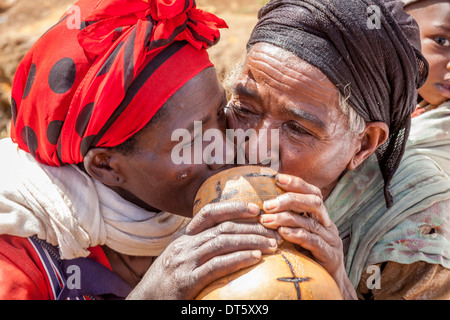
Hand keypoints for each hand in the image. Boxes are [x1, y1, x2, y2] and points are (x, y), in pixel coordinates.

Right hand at [127, 201, 280, 299]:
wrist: (143, 301)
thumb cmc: (165, 282)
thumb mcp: (178, 258)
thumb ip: (198, 248)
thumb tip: (226, 242)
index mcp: (184, 238)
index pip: (209, 213)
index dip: (233, 207)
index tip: (255, 208)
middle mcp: (184, 245)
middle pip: (223, 228)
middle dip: (252, 228)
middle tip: (274, 232)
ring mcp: (185, 261)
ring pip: (223, 243)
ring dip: (251, 242)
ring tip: (272, 245)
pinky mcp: (186, 281)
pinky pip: (216, 266)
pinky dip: (238, 259)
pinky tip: (255, 258)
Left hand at [258, 173, 356, 299]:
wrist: (330, 282)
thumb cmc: (308, 255)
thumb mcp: (298, 234)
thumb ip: (288, 220)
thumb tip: (262, 205)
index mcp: (321, 216)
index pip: (313, 193)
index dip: (297, 183)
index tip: (278, 178)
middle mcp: (328, 224)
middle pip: (314, 202)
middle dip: (289, 199)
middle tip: (267, 204)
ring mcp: (331, 240)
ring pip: (310, 222)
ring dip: (286, 218)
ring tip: (266, 220)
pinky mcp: (330, 256)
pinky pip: (313, 241)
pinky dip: (297, 235)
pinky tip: (282, 233)